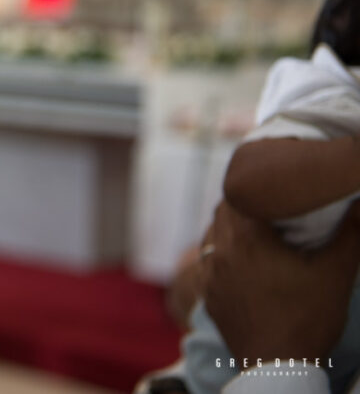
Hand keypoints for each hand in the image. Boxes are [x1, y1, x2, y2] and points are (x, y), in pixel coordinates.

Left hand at [202, 200, 359, 360]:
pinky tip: (244, 265)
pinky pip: (208, 265)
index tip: (273, 187)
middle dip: (242, 206)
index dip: (254, 186)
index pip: (237, 194)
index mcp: (246, 238)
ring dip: (229, 231)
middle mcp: (220, 252)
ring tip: (257, 235)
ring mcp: (210, 276)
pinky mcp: (209, 297)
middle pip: (222, 213)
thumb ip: (349, 234)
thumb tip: (359, 204)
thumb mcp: (335, 273)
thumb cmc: (307, 318)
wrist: (278, 367)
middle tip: (268, 208)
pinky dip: (222, 257)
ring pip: (212, 238)